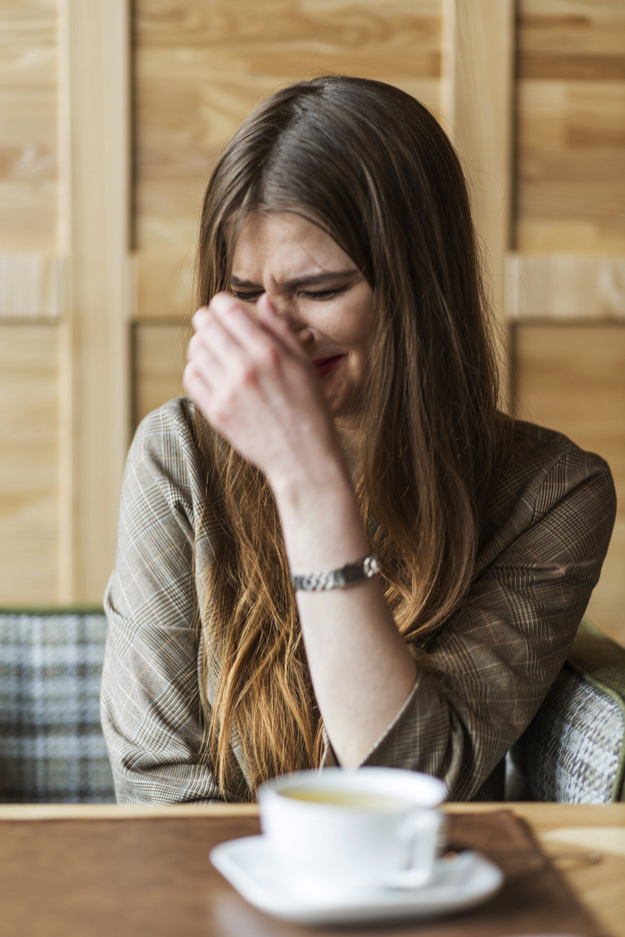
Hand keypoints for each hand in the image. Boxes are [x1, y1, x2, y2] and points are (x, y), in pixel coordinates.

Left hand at [183, 293, 342, 489]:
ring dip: (201, 344)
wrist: (303, 457)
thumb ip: (281, 330)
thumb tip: (261, 301)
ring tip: (213, 350)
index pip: (227, 310)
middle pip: (205, 326)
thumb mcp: (304, 364)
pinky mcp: (216, 413)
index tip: (224, 309)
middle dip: (207, 320)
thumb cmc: (309, 408)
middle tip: (213, 325)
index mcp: (269, 352)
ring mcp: (227, 392)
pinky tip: (210, 372)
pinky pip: (191, 377)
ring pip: (195, 350)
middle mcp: (245, 369)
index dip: (221, 304)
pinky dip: (196, 369)